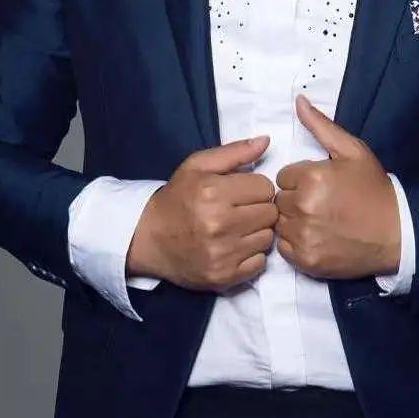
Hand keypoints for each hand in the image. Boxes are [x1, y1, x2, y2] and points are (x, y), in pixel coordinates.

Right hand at [125, 135, 277, 291]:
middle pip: (270, 213)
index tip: (241, 193)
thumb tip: (266, 141)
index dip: (255, 188)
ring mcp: (222, 254)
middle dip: (259, 209)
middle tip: (240, 211)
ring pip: (268, 238)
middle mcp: (219, 224)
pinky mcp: (224, 276)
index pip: (265, 187)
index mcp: (213, 192)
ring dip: (257, 232)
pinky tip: (234, 248)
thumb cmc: (176, 198)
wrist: (148, 239)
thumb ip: (234, 152)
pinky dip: (252, 256)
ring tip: (237, 229)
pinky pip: (260, 263)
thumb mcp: (197, 166)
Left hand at [274, 93, 400, 279]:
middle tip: (322, 205)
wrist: (396, 232)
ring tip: (319, 221)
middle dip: (295, 200)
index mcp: (310, 177)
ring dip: (293, 222)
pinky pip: (283, 247)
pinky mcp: (305, 260)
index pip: (282, 177)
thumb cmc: (373, 190)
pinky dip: (296, 243)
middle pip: (279, 200)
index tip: (320, 186)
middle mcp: (302, 207)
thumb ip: (321, 126)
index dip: (300, 180)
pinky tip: (317, 237)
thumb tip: (298, 101)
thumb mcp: (353, 151)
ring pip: (279, 224)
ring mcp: (302, 236)